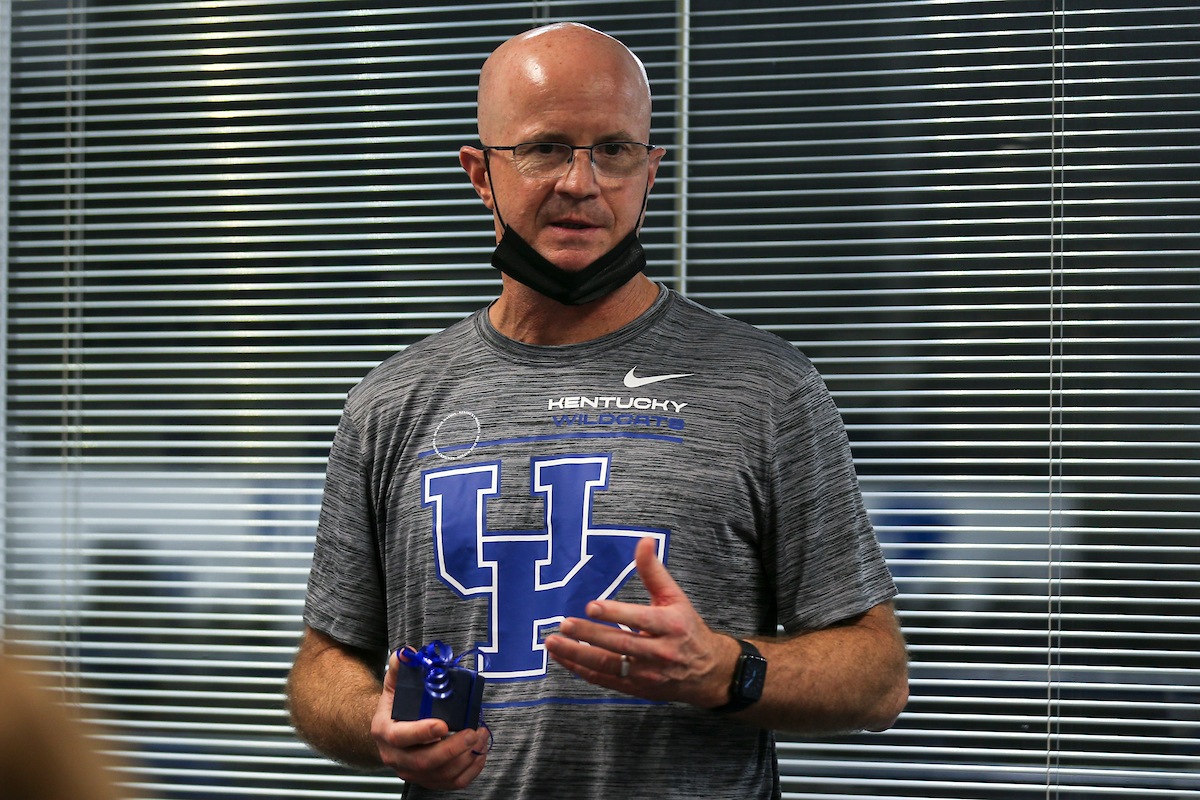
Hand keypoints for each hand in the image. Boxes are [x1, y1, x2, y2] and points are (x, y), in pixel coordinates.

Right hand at [369, 650, 488, 789]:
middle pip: (425, 761)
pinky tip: (480, 752)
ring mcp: (412, 772)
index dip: (422, 732)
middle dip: (452, 748)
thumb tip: (408, 653)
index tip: (443, 724)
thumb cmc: (396, 706)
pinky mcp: (428, 780)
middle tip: (473, 732)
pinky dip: (470, 771)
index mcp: (384, 731)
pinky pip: (452, 783)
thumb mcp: (394, 683)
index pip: (400, 736)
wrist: (390, 731)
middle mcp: (395, 757)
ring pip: (441, 775)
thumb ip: (400, 666)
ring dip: (465, 758)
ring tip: (481, 736)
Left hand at [545, 536, 740, 707]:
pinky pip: (604, 680)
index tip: (592, 606)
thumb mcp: (675, 597)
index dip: (615, 614)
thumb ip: (654, 571)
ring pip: (608, 665)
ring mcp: (645, 674)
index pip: (640, 620)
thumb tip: (644, 541)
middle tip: (564, 624)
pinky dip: (581, 670)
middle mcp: (658, 652)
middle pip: (620, 644)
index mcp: (669, 626)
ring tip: (553, 643)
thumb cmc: (686, 628)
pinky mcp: (635, 687)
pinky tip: (562, 658)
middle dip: (589, 635)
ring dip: (578, 655)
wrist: (706, 672)